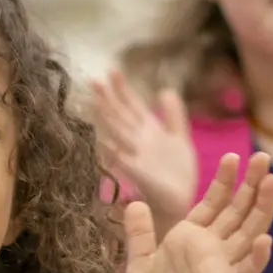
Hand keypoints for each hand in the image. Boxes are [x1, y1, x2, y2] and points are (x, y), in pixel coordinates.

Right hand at [93, 70, 197, 225]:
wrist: (179, 202)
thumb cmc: (177, 174)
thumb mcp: (180, 138)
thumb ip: (173, 116)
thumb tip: (165, 90)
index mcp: (149, 131)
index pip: (133, 106)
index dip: (123, 89)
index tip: (112, 70)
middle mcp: (138, 141)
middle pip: (121, 116)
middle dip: (108, 99)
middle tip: (93, 81)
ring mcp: (135, 156)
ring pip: (118, 132)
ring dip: (106, 118)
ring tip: (95, 101)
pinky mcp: (138, 174)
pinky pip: (123, 160)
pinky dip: (112, 150)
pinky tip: (103, 140)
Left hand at [122, 152, 272, 272]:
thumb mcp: (138, 261)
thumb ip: (139, 233)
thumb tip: (134, 202)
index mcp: (191, 238)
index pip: (214, 203)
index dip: (224, 181)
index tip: (233, 156)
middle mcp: (210, 249)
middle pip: (237, 211)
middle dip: (251, 185)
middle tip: (264, 158)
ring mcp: (218, 267)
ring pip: (248, 234)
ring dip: (261, 210)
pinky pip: (244, 272)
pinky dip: (256, 258)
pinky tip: (267, 240)